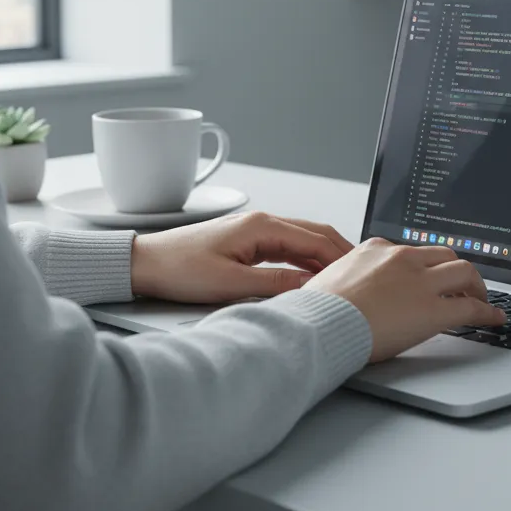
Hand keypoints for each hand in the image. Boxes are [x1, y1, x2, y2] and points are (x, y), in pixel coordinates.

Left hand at [130, 210, 353, 303]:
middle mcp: (263, 221)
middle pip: (314, 233)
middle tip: (364, 273)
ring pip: (302, 239)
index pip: (315, 240)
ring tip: (345, 276)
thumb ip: (274, 285)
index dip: (341, 258)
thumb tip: (312, 289)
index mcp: (262, 226)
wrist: (146, 263)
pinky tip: (312, 275)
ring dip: (324, 255)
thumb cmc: (180, 270)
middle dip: (341, 251)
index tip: (362, 274)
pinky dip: (306, 258)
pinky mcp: (247, 240)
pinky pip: (287, 246)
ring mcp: (255, 229)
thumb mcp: (230, 283)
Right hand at [302, 237, 505, 362]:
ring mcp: (420, 282)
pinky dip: (488, 311)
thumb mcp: (329, 280)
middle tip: (464, 286)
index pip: (413, 252)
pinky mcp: (433, 310)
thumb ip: (348, 278)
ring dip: (477, 285)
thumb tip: (344, 289)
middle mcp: (402, 259)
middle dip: (457, 270)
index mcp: (377, 249)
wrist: (320, 324)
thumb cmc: (317, 310)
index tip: (432, 276)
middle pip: (444, 255)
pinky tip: (495, 318)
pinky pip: (470, 308)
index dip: (428, 266)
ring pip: (464, 272)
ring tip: (482, 299)